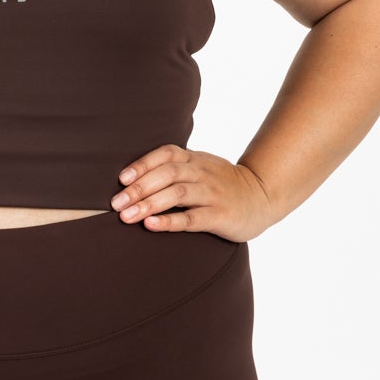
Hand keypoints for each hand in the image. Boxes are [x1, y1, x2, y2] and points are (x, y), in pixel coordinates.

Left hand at [110, 145, 273, 240]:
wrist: (263, 197)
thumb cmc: (222, 185)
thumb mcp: (201, 168)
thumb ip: (175, 169)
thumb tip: (133, 180)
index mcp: (195, 159)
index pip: (166, 154)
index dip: (142, 164)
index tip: (121, 179)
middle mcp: (203, 173)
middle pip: (168, 174)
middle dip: (139, 188)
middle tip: (116, 203)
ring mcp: (212, 194)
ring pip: (177, 194)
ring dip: (149, 204)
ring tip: (127, 216)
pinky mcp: (220, 216)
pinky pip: (192, 218)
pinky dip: (169, 221)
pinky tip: (151, 225)